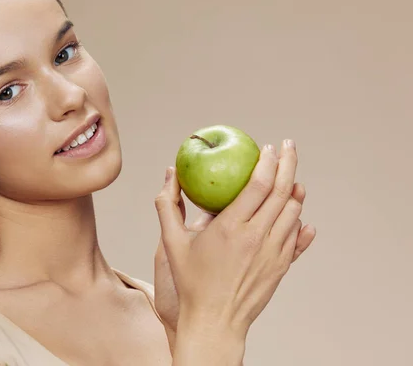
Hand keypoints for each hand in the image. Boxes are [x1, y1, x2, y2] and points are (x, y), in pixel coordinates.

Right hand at [154, 140, 315, 342]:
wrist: (215, 321)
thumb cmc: (191, 282)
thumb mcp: (172, 242)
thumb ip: (168, 205)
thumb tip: (170, 173)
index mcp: (231, 228)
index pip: (259, 184)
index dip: (268, 162)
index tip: (269, 147)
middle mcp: (257, 237)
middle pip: (283, 191)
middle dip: (289, 163)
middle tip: (290, 147)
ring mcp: (274, 253)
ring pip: (294, 212)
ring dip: (295, 190)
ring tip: (291, 178)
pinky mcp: (282, 266)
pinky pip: (298, 236)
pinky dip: (300, 220)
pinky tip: (299, 215)